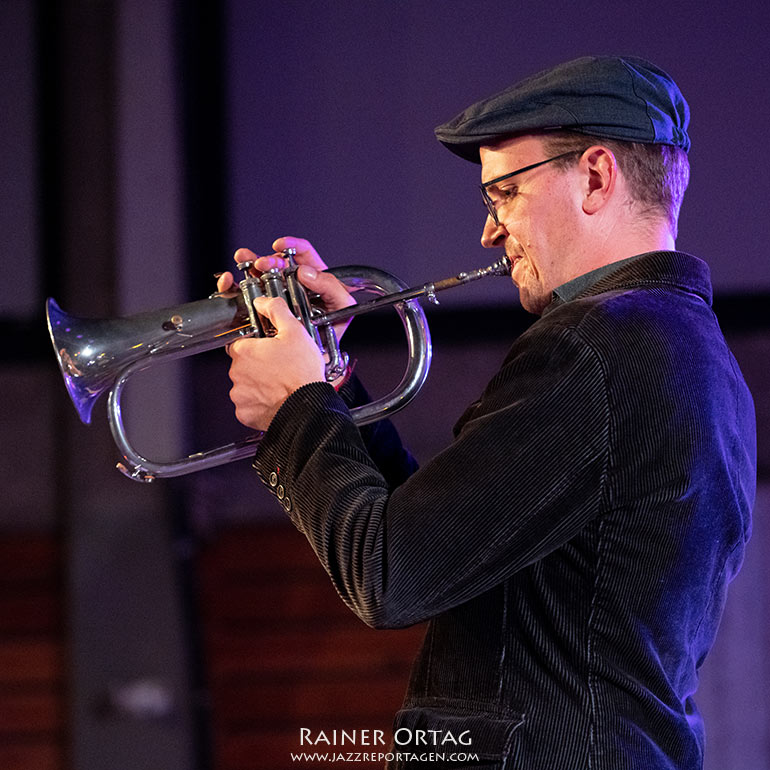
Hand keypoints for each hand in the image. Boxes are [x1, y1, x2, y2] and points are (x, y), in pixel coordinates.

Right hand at [217, 236, 355, 339]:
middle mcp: (293, 284)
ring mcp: (276, 297)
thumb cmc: (334, 331)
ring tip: (243, 261)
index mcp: (313, 278)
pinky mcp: (262, 311)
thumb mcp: (341, 305)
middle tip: (263, 263)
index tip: (281, 247)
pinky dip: (234, 286)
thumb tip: (306, 272)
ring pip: (259, 274)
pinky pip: (246, 295)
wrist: (319, 359)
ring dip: (248, 264)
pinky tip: (230, 281)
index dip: (292, 246)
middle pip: (277, 262)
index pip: (302, 254)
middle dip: (267, 258)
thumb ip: (330, 286)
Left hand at [227, 295, 324, 430]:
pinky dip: (259, 403)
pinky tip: (275, 398)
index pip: (242, 343)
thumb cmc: (302, 375)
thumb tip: (263, 301)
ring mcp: (239, 394)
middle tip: (279, 368)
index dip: (257, 346)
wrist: (307, 408)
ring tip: (279, 385)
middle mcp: (237, 372)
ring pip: (245, 385)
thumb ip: (276, 311)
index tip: (270, 351)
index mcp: (244, 351)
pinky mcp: (244, 413)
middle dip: (258, 366)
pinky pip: (248, 405)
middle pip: (243, 365)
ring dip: (258, 385)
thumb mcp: (295, 333)